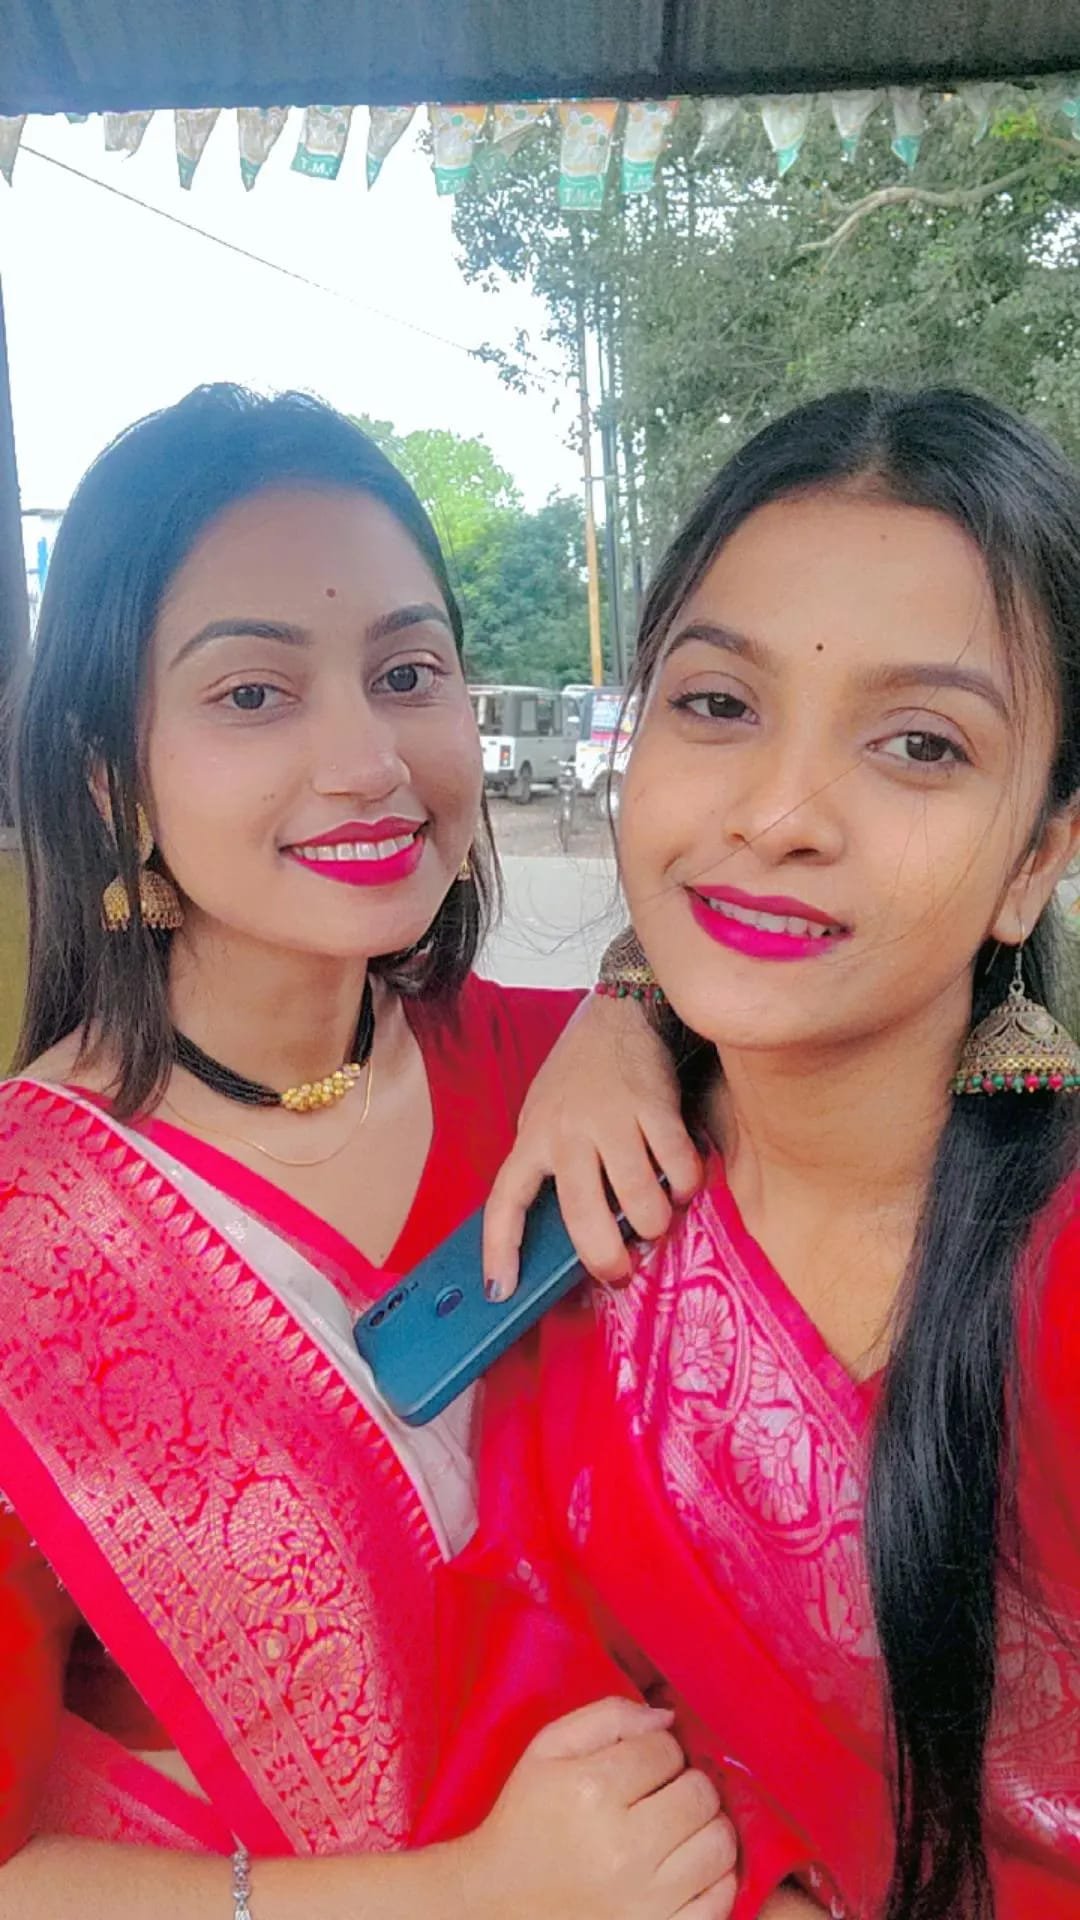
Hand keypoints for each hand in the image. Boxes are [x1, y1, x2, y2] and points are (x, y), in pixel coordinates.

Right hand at [463, 1698, 736, 1919]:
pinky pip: (721, 1899)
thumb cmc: (527, 1819)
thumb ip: (608, 1717)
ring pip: (720, 1844)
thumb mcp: (548, 1750)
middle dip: (688, 1784)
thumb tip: (667, 1717)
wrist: (499, 1905)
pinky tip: (690, 1865)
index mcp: (592, 1792)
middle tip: (666, 1793)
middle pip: (701, 1795)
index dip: (659, 1749)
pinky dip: (716, 1877)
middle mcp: (624, 1850)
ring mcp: (646, 1902)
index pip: (667, 1750)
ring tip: (682, 1827)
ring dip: (708, 1826)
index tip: (643, 1764)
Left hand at [484, 992, 702, 1297]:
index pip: (505, 1201)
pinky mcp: (654, 1107)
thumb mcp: (545, 1116)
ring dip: (655, 1226)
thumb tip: (570, 1232)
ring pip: (639, 1201)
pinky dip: (686, 1187)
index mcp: (533, 1137)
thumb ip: (551, 1165)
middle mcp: (567, 1132)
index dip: (499, 1250)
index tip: (499, 1290)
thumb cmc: (580, 1076)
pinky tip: (684, 1185)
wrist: (618, 1013)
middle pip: (583, 1216)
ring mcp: (611, 1119)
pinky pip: (678, 1167)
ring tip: (658, 1223)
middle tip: (622, 1274)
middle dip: (606, 1259)